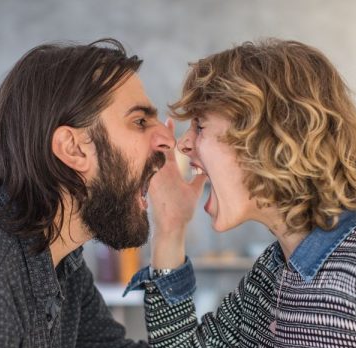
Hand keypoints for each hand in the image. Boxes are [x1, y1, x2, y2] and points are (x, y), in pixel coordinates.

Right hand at [147, 119, 205, 268]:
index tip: (170, 119)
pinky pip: (149, 163)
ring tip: (152, 117)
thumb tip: (207, 169)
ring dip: (152, 135)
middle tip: (155, 111)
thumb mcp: (193, 191)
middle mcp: (160, 171)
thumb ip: (198, 179)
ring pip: (152, 151)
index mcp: (168, 171)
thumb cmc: (181, 211)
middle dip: (156, 128)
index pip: (168, 147)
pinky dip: (150, 150)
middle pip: (157, 145)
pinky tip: (150, 136)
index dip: (168, 133)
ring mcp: (154, 176)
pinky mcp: (151, 182)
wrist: (172, 227)